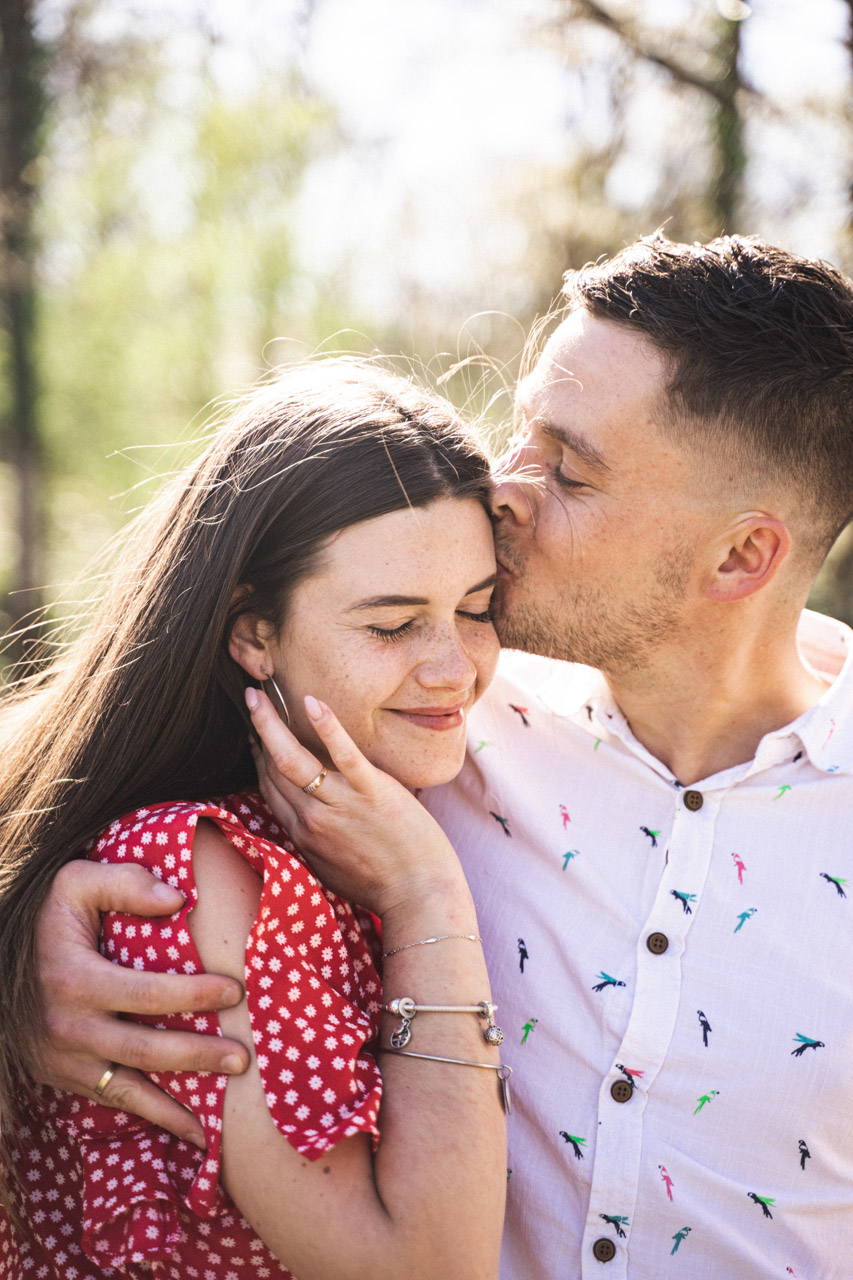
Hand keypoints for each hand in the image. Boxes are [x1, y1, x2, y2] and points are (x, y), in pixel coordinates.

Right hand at [35, 859, 250, 1146]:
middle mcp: (68, 1028)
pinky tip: (190, 1132)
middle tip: (243, 1058)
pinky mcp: (66, 1078)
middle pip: (145, 1049)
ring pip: (130, 1088)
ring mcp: (65, 1060)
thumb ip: (125, 882)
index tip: (235, 991)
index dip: (193, 994)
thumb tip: (176, 900)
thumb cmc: (52, 921)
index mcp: (75, 980)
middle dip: (197, 1056)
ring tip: (222, 1115)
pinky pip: (115, 1102)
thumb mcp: (75, 885)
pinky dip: (153, 1118)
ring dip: (178, 1103)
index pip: (146, 993)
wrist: (1, 969)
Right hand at [247, 689, 466, 917]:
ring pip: (292, 760)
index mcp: (303, 835)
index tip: (255, 733)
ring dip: (270, 724)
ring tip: (258, 694)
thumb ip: (316, 842)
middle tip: (252, 699)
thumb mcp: (333, 869)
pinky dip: (327, 726)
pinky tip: (312, 702)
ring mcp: (341, 805)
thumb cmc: (383, 886)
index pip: (270, 787)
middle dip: (259, 732)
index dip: (258, 757)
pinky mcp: (372, 793)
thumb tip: (308, 821)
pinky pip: (344, 755)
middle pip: (274, 769)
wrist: (420, 899)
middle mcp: (312, 819)